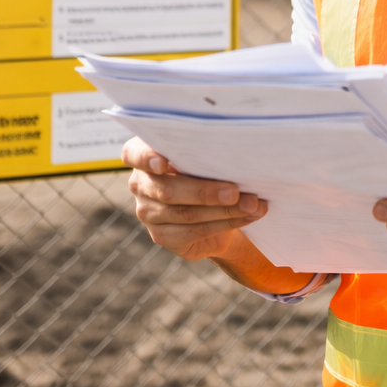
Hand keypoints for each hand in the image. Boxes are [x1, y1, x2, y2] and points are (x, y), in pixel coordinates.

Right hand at [123, 136, 266, 261]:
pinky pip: (195, 231)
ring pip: (186, 214)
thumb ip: (206, 152)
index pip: (133, 154)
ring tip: (253, 204)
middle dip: (206, 191)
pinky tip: (247, 216)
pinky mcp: (162, 236)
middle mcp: (140, 183)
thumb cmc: (209, 166)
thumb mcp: (205, 154)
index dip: (146, 158)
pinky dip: (226, 223)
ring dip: (225, 210)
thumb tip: (236, 151)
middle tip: (235, 191)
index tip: (165, 162)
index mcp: (144, 154)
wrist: (214, 204)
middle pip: (168, 190)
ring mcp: (148, 212)